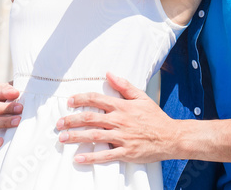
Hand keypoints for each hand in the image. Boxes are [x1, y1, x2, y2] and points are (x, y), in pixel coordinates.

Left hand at [56, 73, 177, 163]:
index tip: (69, 102)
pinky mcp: (126, 152)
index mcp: (123, 107)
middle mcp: (120, 121)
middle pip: (91, 118)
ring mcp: (122, 137)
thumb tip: (109, 74)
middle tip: (59, 123)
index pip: (97, 99)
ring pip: (94, 136)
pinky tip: (78, 158)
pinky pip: (105, 155)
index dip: (81, 99)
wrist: (171, 137)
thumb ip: (124, 85)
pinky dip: (91, 157)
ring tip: (62, 138)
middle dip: (72, 120)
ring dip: (76, 136)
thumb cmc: (155, 117)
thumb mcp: (142, 97)